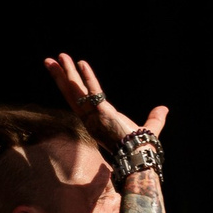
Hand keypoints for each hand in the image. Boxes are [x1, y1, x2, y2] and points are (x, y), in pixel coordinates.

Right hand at [44, 51, 166, 150]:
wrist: (141, 157)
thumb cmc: (141, 148)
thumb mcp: (148, 128)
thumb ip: (155, 118)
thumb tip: (164, 109)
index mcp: (98, 120)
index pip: (80, 99)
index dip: (71, 85)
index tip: (64, 72)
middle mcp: (91, 118)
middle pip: (71, 93)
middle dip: (60, 76)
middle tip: (49, 60)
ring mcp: (94, 116)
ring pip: (75, 91)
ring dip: (66, 73)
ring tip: (58, 56)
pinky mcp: (102, 113)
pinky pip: (93, 92)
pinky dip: (87, 78)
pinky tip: (80, 63)